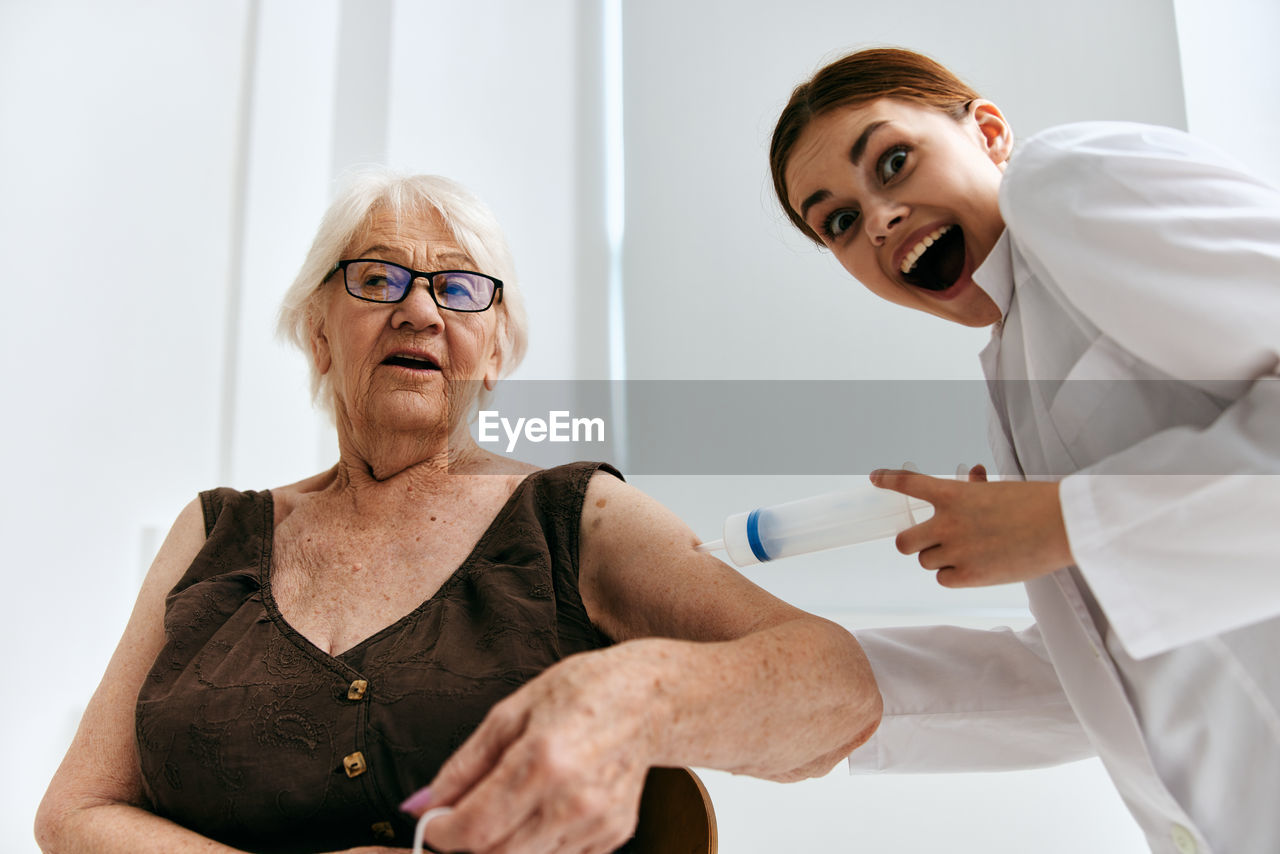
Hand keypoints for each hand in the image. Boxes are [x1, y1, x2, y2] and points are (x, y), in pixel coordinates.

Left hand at [404, 645, 656, 853]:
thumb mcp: (510, 712)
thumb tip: (420, 803)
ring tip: (504, 808)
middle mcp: (573, 799)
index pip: (475, 827)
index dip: (441, 832)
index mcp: (543, 759)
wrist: (648, 698)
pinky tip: (542, 809)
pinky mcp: (613, 834)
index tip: (433, 822)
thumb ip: (464, 764)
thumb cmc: (579, 692)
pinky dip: (537, 844)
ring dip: (502, 844)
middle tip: (462, 819)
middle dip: (468, 843)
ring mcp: (597, 822)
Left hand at [871, 466, 1074, 586]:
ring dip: (940, 558)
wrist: (1062, 526)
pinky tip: (976, 567)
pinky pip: (944, 579)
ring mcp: (956, 550)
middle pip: (904, 543)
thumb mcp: (999, 490)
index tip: (875, 478)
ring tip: (970, 553)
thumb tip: (973, 476)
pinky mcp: (969, 576)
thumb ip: (976, 488)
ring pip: (926, 562)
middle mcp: (948, 522)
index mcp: (954, 494)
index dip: (889, 481)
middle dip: (912, 543)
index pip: (910, 484)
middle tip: (925, 542)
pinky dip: (954, 575)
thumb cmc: (1036, 504)